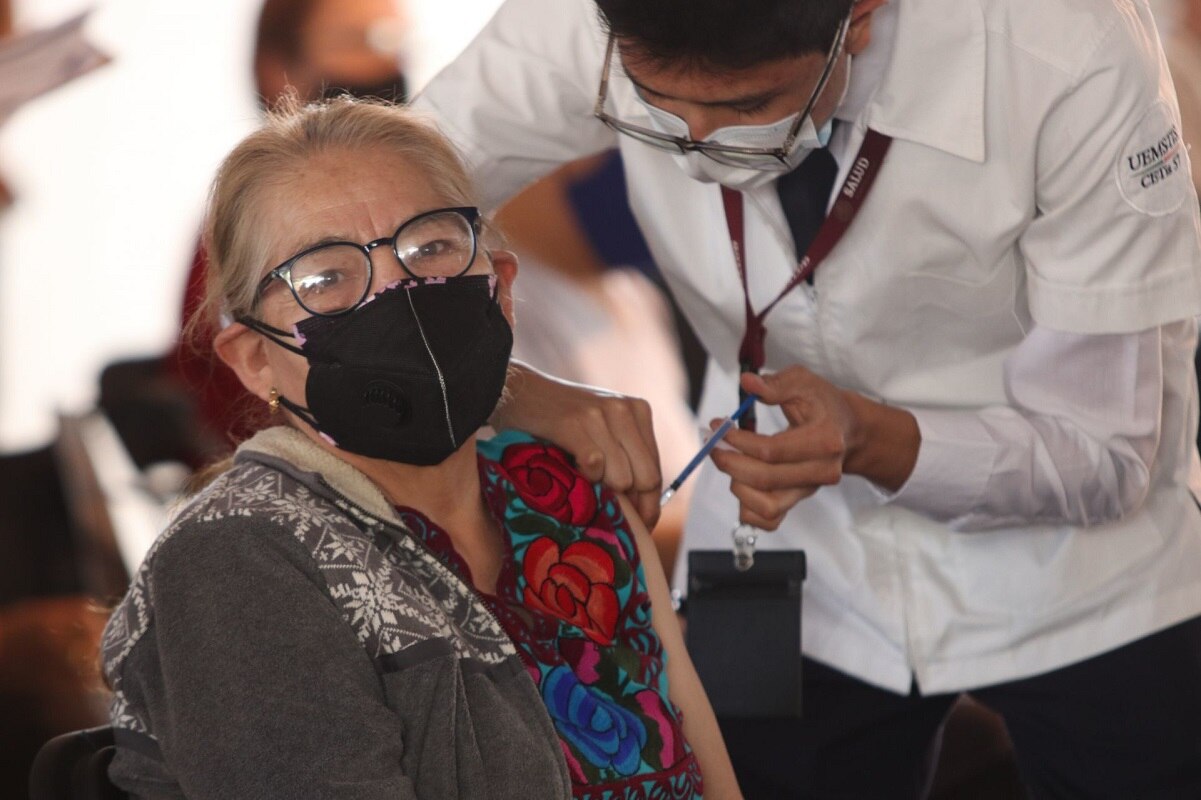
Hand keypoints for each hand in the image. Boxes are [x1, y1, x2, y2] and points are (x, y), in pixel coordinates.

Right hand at [492, 361, 662, 527]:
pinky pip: (594, 466)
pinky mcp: (573, 423)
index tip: (641, 527)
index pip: (655, 471)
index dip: (650, 505)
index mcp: (638, 410)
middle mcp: (623, 410)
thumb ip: (624, 455)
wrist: (517, 391)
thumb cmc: (559, 418)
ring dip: (601, 489)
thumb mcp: (601, 427)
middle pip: (644, 479)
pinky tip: (569, 467)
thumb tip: (644, 509)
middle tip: (609, 516)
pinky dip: (583, 477)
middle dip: (629, 504)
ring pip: (621, 478)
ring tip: (581, 481)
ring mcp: (599, 415)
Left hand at [710, 367, 918, 529]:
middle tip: (714, 444)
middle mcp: (821, 472)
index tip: (718, 426)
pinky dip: (748, 508)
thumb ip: (775, 384)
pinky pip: (769, 521)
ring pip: (766, 506)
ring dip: (738, 485)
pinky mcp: (798, 501)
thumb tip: (748, 383)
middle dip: (730, 462)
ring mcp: (809, 490)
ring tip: (732, 461)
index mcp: (825, 440)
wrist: (846, 430)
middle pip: (765, 479)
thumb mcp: (803, 382)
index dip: (738, 440)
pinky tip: (741, 483)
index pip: (772, 450)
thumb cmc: (822, 404)